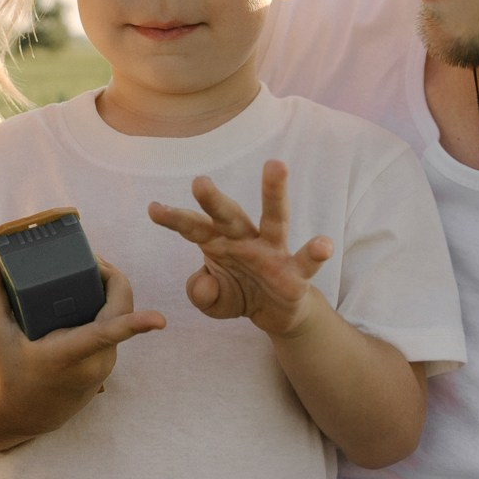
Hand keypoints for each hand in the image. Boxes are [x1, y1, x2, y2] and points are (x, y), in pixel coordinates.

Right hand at [0, 254, 163, 437]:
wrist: (29, 414)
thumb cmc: (12, 371)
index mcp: (68, 356)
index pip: (107, 335)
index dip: (136, 324)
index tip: (160, 320)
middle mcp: (94, 362)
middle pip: (121, 308)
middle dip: (111, 276)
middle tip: (86, 258)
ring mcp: (106, 364)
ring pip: (122, 312)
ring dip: (110, 289)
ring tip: (83, 272)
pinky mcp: (110, 363)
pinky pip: (118, 323)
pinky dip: (109, 304)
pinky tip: (88, 292)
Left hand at [148, 161, 333, 338]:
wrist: (275, 313)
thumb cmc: (239, 295)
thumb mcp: (212, 301)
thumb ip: (202, 294)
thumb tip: (203, 284)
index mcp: (219, 242)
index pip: (194, 228)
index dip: (175, 219)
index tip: (153, 208)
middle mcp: (246, 239)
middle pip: (228, 215)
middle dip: (213, 200)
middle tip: (199, 181)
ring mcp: (273, 252)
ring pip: (274, 218)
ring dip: (274, 192)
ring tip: (275, 165)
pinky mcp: (296, 272)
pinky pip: (306, 262)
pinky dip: (316, 253)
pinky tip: (325, 245)